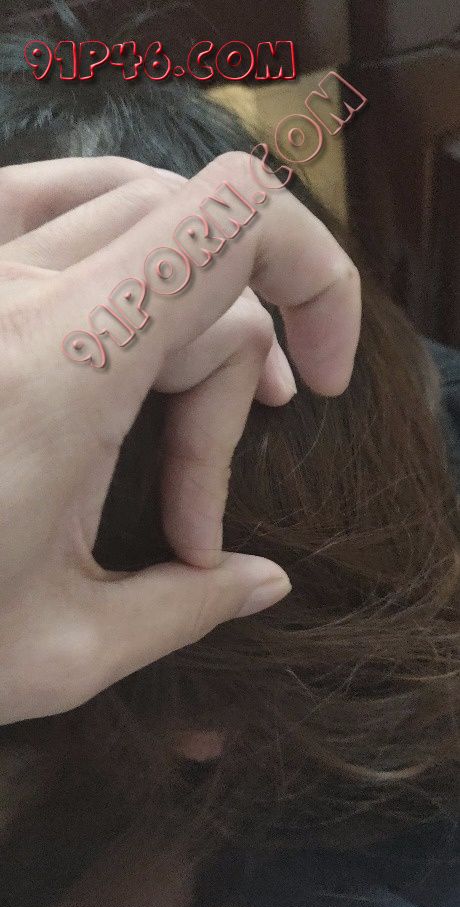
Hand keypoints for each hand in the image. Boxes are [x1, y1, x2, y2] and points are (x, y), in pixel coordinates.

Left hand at [0, 152, 360, 723]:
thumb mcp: (58, 650)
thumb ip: (185, 610)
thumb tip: (262, 583)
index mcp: (61, 374)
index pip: (234, 224)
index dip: (315, 280)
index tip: (316, 392)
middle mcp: (12, 293)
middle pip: (197, 259)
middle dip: (234, 371)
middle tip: (197, 505)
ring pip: (137, 218)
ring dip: (185, 307)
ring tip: (183, 407)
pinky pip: (56, 200)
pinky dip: (118, 245)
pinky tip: (120, 323)